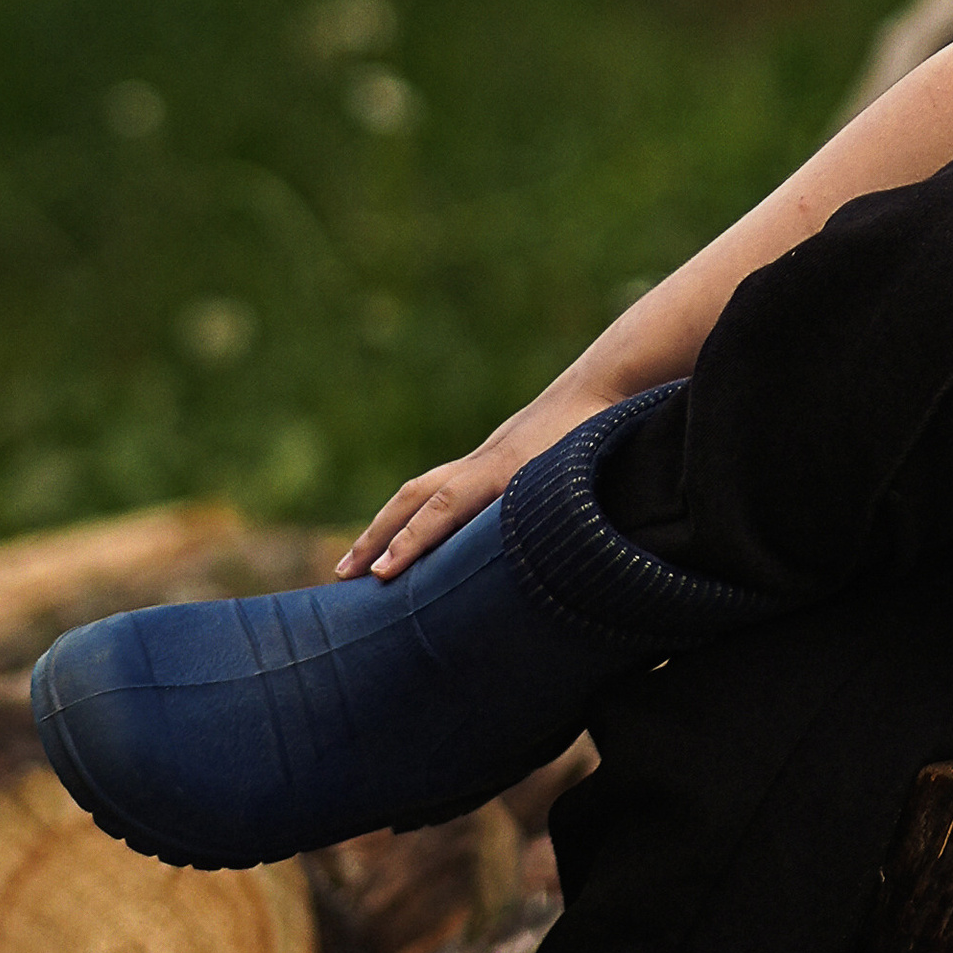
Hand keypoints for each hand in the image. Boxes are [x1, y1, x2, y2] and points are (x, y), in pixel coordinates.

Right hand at [336, 375, 618, 581]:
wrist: (609, 378)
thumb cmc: (603, 430)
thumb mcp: (587, 473)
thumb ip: (569, 512)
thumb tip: (559, 563)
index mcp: (505, 468)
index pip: (444, 507)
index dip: (412, 541)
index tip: (378, 574)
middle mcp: (485, 461)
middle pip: (418, 496)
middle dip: (379, 536)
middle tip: (343, 573)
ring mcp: (488, 455)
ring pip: (427, 487)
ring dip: (393, 522)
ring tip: (366, 558)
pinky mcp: (498, 454)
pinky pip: (448, 483)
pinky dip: (423, 509)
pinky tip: (419, 532)